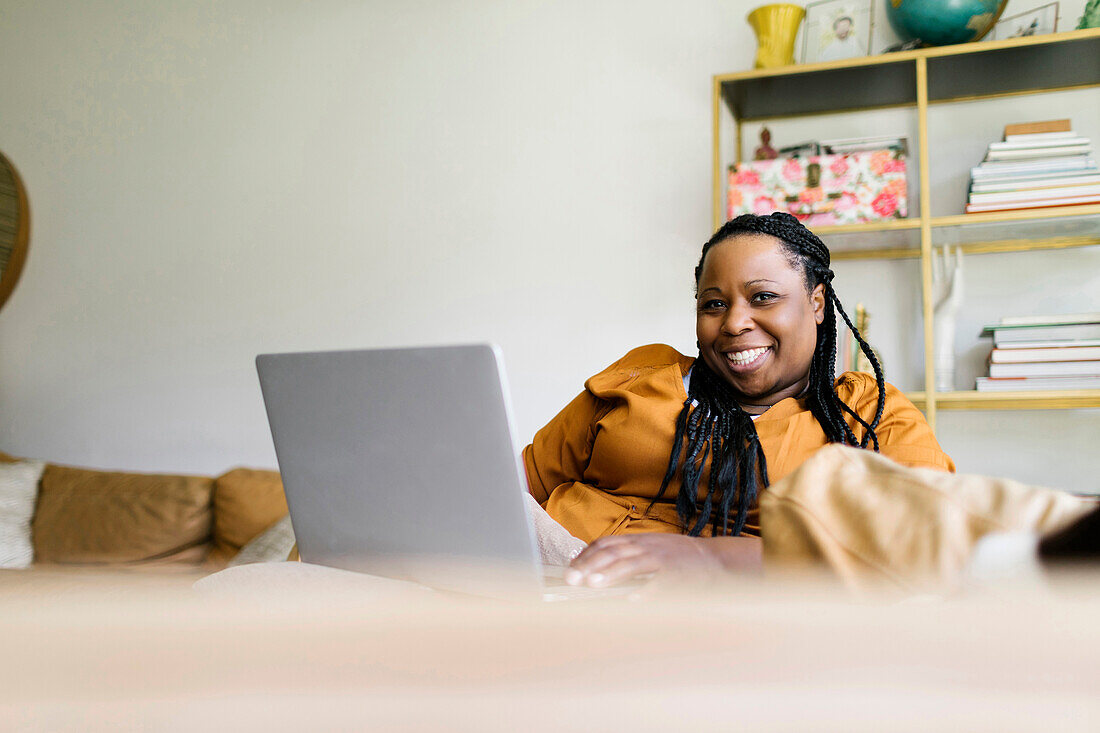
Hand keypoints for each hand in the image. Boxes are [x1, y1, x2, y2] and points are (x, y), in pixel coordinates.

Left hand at [563, 533, 761, 587]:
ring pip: (631, 564)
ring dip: (610, 575)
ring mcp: (662, 560)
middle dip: (590, 565)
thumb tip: (595, 571)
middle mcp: (647, 546)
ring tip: (592, 584)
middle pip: (613, 552)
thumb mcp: (651, 550)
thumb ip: (627, 557)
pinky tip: (630, 600)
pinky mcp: (677, 575)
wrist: (715, 560)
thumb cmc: (678, 559)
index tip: (571, 568)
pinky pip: (658, 583)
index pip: (606, 543)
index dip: (587, 555)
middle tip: (572, 579)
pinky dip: (643, 591)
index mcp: (639, 540)